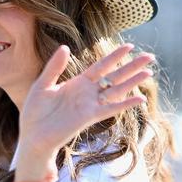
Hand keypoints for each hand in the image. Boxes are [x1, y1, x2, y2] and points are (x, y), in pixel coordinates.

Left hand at [18, 43, 153, 157]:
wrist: (32, 136)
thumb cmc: (34, 113)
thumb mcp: (42, 85)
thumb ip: (54, 67)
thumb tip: (65, 47)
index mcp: (77, 83)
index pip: (101, 66)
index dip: (114, 57)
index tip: (129, 46)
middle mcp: (87, 93)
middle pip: (114, 76)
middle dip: (132, 66)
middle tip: (149, 56)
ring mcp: (90, 105)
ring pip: (117, 90)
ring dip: (133, 81)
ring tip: (149, 72)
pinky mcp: (89, 117)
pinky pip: (111, 109)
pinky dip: (125, 104)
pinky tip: (140, 98)